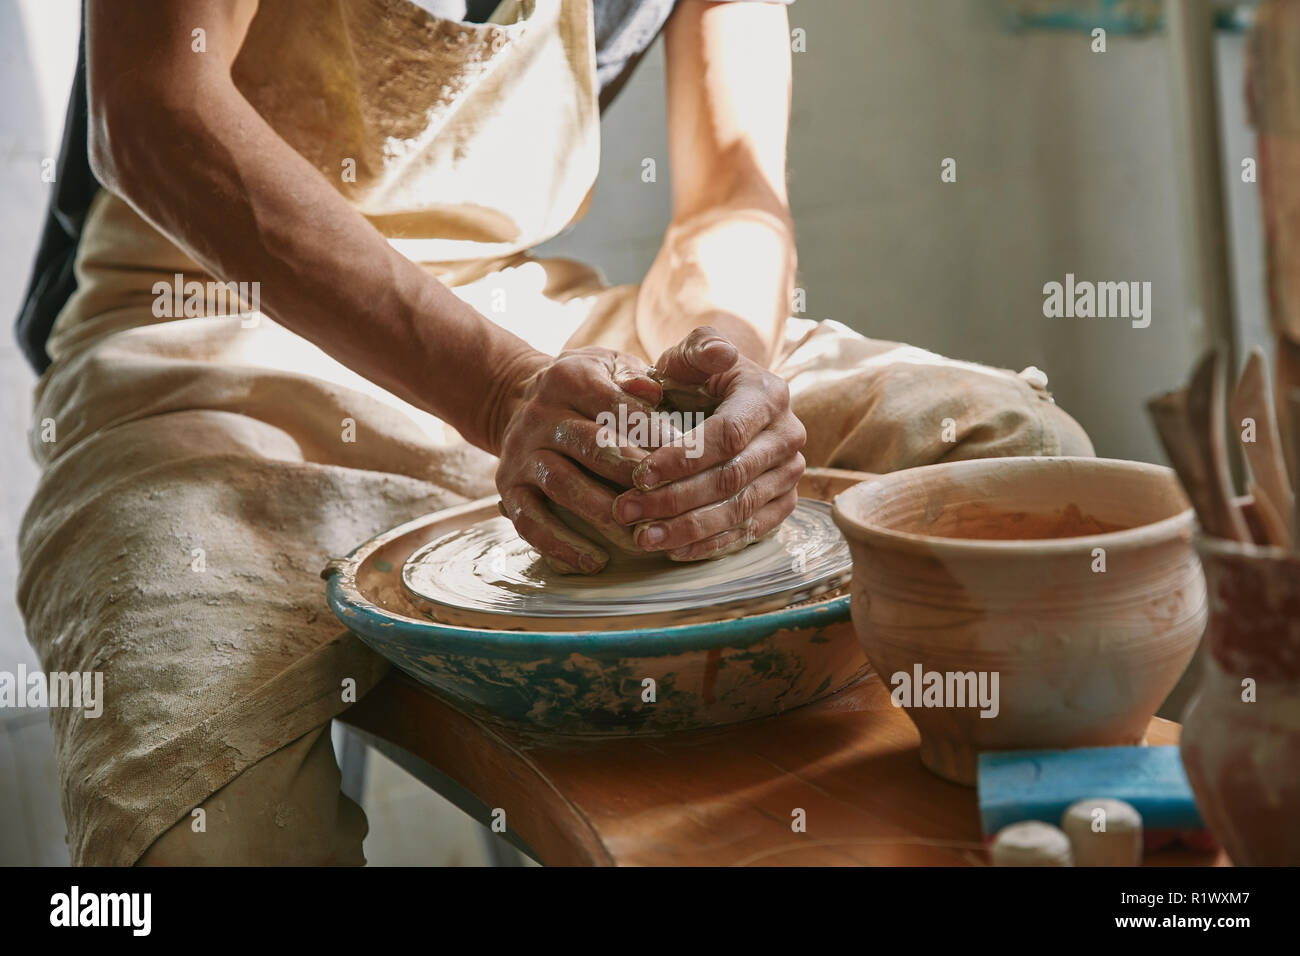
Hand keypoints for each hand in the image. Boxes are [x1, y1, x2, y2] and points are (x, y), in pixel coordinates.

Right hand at [493, 347, 662, 573]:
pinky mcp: (508, 490)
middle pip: (589, 444)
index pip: (614, 404)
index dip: (652, 431)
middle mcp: (540, 415)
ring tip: (640, 537)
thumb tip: (654, 391)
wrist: (516, 401)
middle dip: (632, 474)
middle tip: (669, 500)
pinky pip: (530, 522)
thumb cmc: (586, 389)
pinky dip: (561, 545)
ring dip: (602, 514)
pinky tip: (595, 562)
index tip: (688, 457)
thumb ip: (636, 376)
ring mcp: (521, 455)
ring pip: (562, 484)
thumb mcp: (609, 367)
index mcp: (570, 377)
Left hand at [613, 327, 805, 560]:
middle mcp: (788, 435)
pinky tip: (675, 550)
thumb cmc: (701, 376)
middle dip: (675, 498)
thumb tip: (712, 356)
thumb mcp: (693, 354)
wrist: (729, 399)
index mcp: (768, 395)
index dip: (683, 458)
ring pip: (740, 509)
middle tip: (627, 511)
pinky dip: (713, 543)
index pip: (727, 434)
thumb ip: (694, 351)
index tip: (639, 474)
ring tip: (643, 537)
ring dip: (689, 528)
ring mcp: (790, 472)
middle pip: (732, 477)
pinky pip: (751, 530)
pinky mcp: (785, 501)